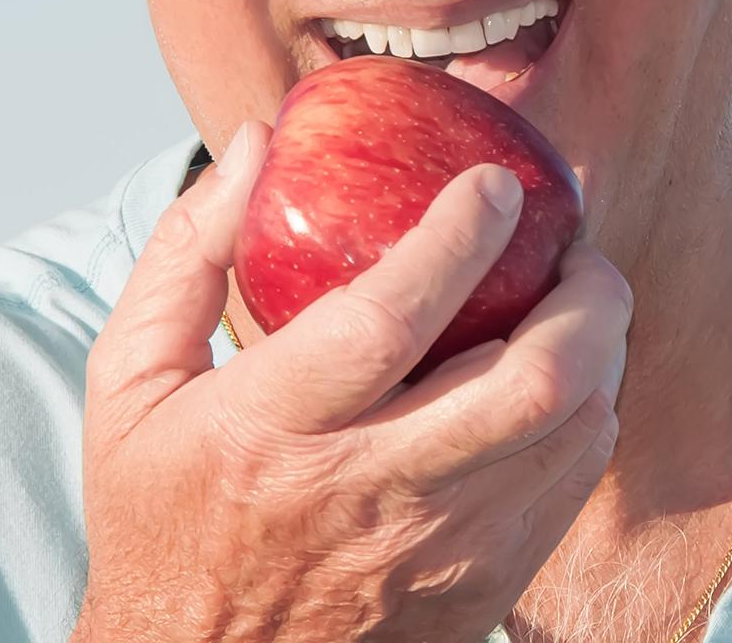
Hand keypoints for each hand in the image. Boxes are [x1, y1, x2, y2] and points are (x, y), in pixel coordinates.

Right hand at [71, 119, 630, 641]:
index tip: (497, 182)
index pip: (386, 320)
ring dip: (600, 347)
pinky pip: (574, 482)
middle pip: (530, 383)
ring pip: (572, 431)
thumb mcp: (130, 387)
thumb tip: (259, 143)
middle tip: (575, 245)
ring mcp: (438, 550)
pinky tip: (565, 375)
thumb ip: (186, 257)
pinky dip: (590, 411)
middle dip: (584, 294)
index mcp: (270, 431)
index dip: (458, 238)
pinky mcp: (483, 587)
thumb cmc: (164, 518)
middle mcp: (366, 494)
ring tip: (577, 298)